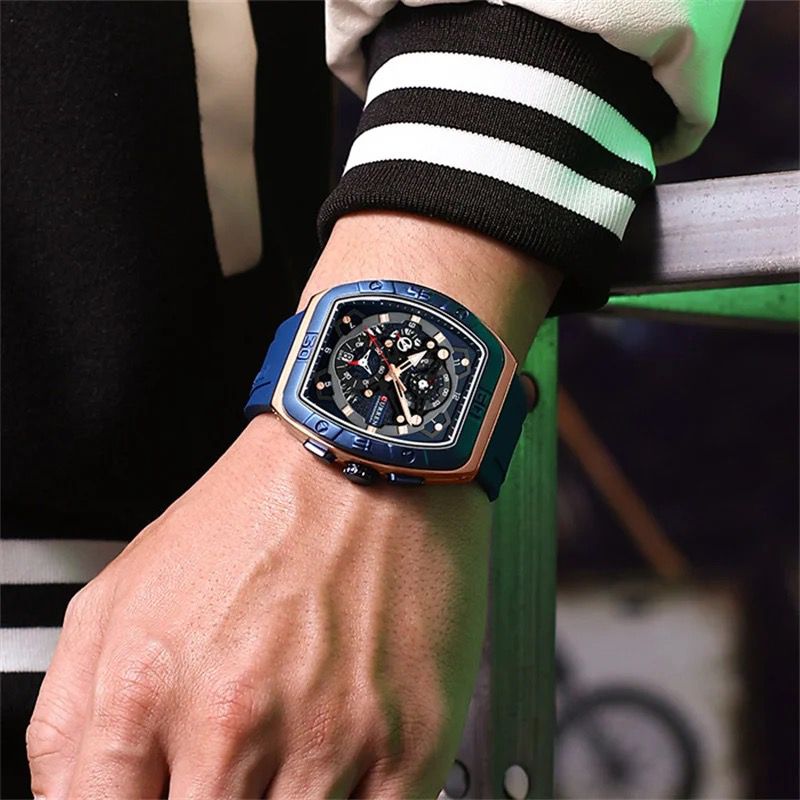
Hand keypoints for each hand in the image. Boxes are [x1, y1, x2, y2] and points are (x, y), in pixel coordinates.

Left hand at [26, 414, 490, 798]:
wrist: (365, 457)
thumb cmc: (256, 514)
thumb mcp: (120, 592)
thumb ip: (68, 718)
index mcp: (148, 690)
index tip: (163, 794)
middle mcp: (235, 723)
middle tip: (230, 771)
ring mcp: (328, 739)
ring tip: (287, 753)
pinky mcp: (409, 740)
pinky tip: (339, 766)